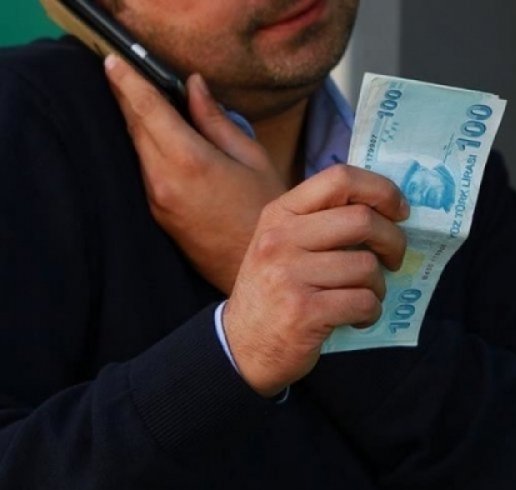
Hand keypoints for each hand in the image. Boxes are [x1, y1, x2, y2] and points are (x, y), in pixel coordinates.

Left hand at [104, 55, 285, 293]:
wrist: (256, 266)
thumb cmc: (265, 211)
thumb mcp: (252, 158)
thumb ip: (216, 120)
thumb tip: (194, 87)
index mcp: (190, 160)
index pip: (147, 109)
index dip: (128, 81)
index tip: (114, 61)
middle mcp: (163, 179)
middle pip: (134, 126)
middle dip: (126, 97)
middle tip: (123, 72)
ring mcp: (156, 199)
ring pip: (136, 149)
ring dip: (136, 123)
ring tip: (142, 101)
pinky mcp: (156, 214)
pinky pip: (143, 170)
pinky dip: (145, 148)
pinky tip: (157, 139)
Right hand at [223, 165, 409, 396]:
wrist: (242, 348)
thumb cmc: (274, 292)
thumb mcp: (284, 245)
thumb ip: (323, 222)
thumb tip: (387, 208)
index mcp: (280, 214)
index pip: (339, 178)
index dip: (381, 190)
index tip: (400, 211)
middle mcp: (280, 239)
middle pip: (362, 220)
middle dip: (393, 240)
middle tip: (394, 258)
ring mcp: (289, 276)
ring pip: (367, 266)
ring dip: (379, 285)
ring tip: (366, 296)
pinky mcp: (304, 313)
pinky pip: (363, 302)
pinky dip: (371, 312)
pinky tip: (358, 318)